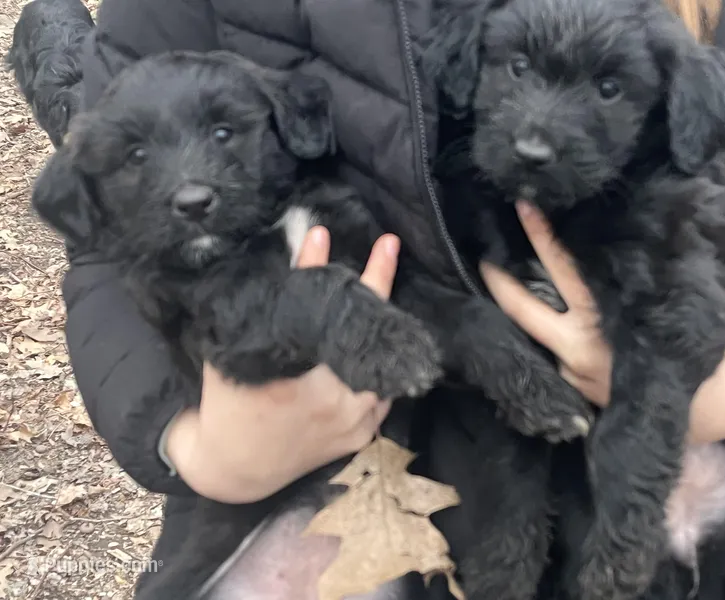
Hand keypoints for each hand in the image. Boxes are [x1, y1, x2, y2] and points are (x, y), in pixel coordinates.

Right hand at [166, 227, 400, 502]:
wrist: (236, 470)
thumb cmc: (226, 408)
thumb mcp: (230, 359)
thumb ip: (254, 319)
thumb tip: (273, 263)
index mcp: (296, 384)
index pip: (318, 313)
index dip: (317, 269)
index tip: (320, 234)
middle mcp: (333, 402)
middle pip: (364, 331)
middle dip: (377, 280)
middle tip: (388, 244)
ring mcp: (354, 421)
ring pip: (381, 358)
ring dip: (385, 318)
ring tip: (388, 278)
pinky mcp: (363, 434)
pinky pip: (383, 388)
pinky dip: (381, 358)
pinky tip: (385, 330)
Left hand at [481, 202, 724, 442]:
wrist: (714, 414)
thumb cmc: (700, 351)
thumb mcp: (675, 306)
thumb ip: (639, 281)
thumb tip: (615, 240)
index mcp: (602, 323)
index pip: (563, 269)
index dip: (541, 236)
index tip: (523, 207)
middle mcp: (577, 349)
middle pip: (523, 308)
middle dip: (498, 279)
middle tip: (480, 251)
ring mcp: (571, 374)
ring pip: (531, 335)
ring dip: (516, 309)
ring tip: (499, 278)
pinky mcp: (574, 391)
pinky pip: (549, 355)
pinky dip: (541, 335)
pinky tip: (539, 316)